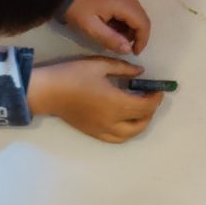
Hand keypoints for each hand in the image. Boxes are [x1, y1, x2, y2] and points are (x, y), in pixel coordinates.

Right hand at [27, 56, 162, 142]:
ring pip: (130, 135)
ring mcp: (102, 130)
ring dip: (140, 124)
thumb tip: (141, 73)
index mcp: (116, 103)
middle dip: (150, 111)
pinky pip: (116, 139)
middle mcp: (112, 121)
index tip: (157, 89)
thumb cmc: (73, 75)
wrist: (48, 92)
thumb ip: (124, 69)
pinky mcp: (94, 133)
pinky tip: (125, 121)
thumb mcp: (100, 64)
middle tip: (150, 99)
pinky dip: (127, 133)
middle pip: (141, 123)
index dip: (155, 99)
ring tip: (140, 111)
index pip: (145, 106)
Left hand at [63, 0, 150, 54]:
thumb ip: (111, 39)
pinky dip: (123, 17)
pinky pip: (127, 5)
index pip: (143, 23)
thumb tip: (128, 50)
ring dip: (129, 26)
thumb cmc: (75, 7)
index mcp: (123, 2)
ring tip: (112, 34)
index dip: (142, 40)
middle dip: (135, 34)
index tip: (134, 53)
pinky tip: (110, 22)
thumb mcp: (90, 27)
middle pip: (141, 17)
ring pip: (135, 11)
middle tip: (120, 44)